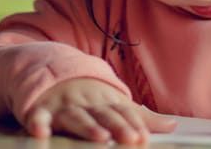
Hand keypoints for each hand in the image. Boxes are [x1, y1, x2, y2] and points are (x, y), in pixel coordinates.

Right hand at [26, 77, 175, 144]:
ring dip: (88, 127)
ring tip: (101, 137)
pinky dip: (38, 123)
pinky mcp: (39, 110)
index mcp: (107, 101)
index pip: (123, 112)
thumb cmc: (91, 96)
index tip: (144, 138)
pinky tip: (40, 133)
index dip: (134, 124)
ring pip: (76, 116)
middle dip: (118, 126)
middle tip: (132, 139)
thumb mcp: (116, 104)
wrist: (53, 72)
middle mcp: (87, 102)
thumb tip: (173, 126)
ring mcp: (63, 105)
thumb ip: (142, 117)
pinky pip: (37, 117)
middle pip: (104, 114)